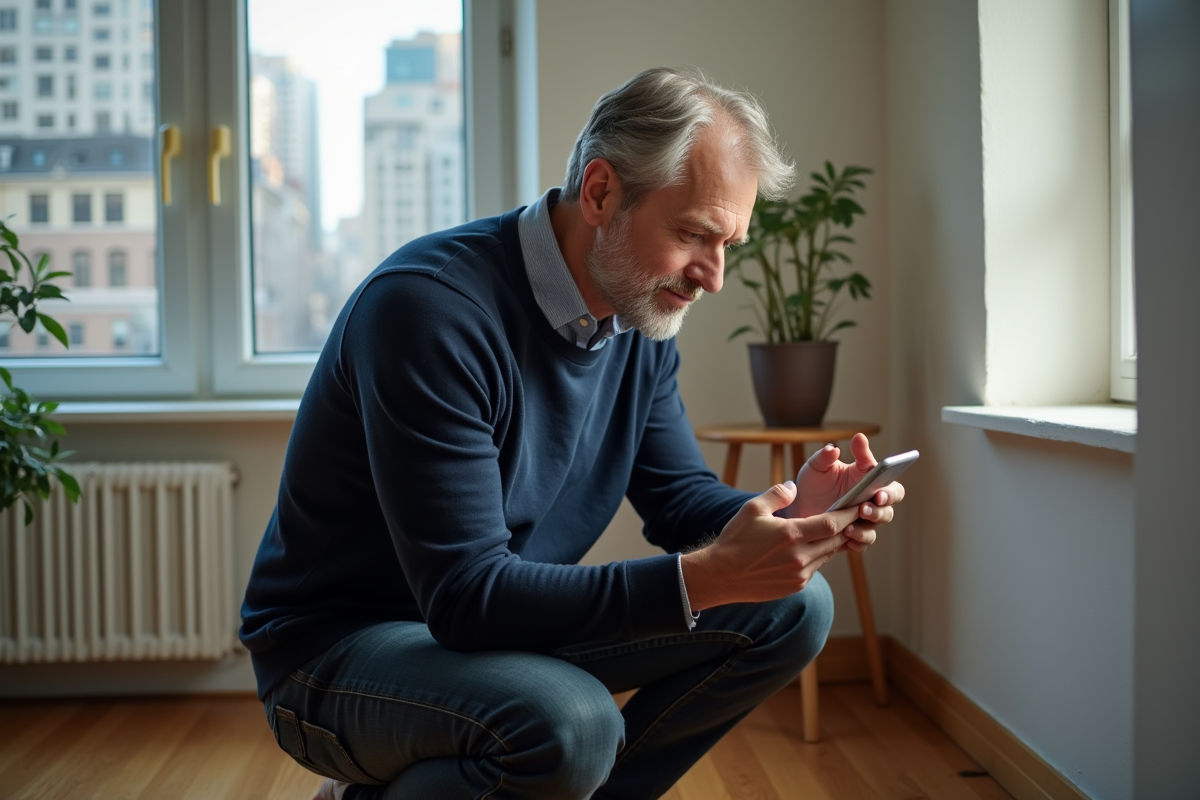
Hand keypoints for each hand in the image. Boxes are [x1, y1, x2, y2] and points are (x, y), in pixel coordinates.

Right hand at [680, 481, 870, 610]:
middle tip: (853, 515)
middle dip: (846, 527)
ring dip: (833, 542)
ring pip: (828, 555)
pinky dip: (818, 556)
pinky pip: (816, 568)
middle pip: (836, 540)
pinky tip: (811, 547)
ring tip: (833, 529)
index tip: (858, 505)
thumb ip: (777, 494)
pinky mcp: (795, 586)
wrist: (721, 575)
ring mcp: (799, 574)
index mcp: (791, 535)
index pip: (832, 523)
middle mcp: (799, 557)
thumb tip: (795, 487)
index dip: (848, 514)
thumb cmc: (735, 540)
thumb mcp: (752, 509)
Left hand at [781, 433, 904, 551]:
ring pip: (875, 527)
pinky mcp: (853, 535)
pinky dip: (856, 541)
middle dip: (879, 511)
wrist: (798, 504)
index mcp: (868, 480)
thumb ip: (826, 456)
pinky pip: (862, 542)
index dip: (890, 491)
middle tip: (863, 509)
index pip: (890, 484)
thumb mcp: (818, 465)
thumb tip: (833, 449)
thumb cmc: (814, 480)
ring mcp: (863, 520)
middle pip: (888, 509)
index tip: (879, 492)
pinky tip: (846, 538)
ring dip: (866, 528)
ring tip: (849, 527)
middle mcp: (870, 501)